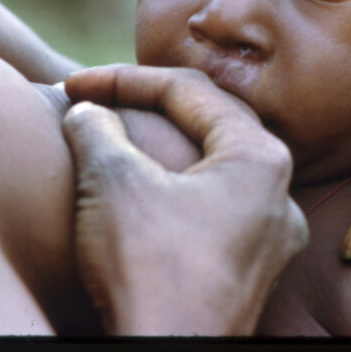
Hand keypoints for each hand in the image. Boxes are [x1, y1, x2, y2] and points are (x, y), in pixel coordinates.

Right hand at [62, 64, 307, 335]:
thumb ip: (96, 128)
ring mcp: (268, 238)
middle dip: (143, 106)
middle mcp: (278, 195)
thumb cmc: (149, 271)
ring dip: (156, 148)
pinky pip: (209, 208)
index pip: (187, 92)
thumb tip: (85, 111)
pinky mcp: (248, 271)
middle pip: (206, 123)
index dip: (122, 80)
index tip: (72, 84)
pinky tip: (138, 194)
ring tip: (111, 139)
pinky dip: (170, 189)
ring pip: (208, 168)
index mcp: (260, 159)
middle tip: (92, 102)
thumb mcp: (111, 182)